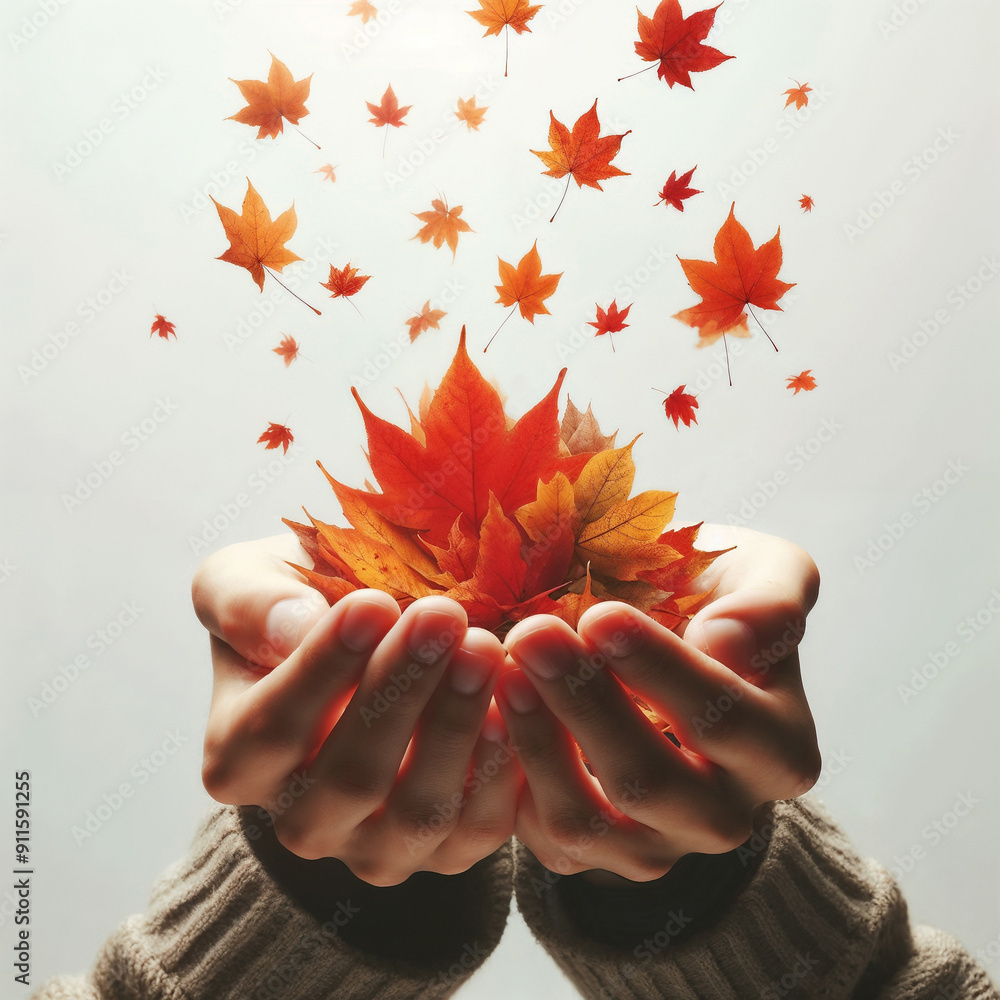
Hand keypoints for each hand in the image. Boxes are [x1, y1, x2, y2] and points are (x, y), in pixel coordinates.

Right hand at [192, 535, 518, 884]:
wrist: (374, 639)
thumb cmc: (304, 602)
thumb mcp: (248, 580)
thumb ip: (247, 601)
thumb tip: (292, 628)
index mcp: (239, 760)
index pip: (270, 731)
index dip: (321, 670)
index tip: (372, 603)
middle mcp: (303, 821)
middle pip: (350, 777)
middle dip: (401, 690)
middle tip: (443, 616)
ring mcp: (376, 847)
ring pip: (416, 810)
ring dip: (456, 726)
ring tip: (485, 647)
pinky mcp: (445, 851)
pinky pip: (477, 827)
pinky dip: (502, 768)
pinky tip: (518, 700)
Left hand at [495, 524, 821, 881]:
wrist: (658, 652)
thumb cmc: (712, 600)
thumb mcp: (766, 576)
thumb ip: (772, 601)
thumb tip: (728, 641)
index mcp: (779, 752)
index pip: (721, 720)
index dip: (658, 670)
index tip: (600, 614)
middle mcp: (725, 816)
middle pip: (650, 780)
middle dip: (584, 704)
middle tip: (532, 633)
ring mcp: (655, 845)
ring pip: (589, 821)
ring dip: (538, 744)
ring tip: (505, 669)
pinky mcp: (591, 855)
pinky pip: (544, 834)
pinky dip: (510, 779)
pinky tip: (487, 712)